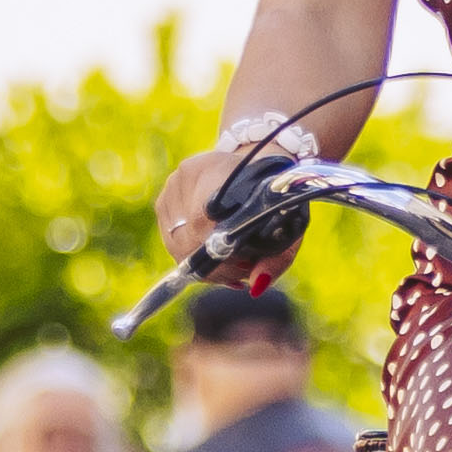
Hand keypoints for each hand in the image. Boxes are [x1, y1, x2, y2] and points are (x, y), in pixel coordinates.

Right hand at [154, 124, 300, 280]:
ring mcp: (171, 187)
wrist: (256, 164)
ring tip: (232, 264)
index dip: (220, 253)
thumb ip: (276, 258)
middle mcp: (187, 176)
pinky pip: (171, 242)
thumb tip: (255, 286)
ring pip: (176, 245)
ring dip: (204, 265)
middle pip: (186, 239)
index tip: (245, 265)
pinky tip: (216, 255)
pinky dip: (193, 257)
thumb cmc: (273, 197)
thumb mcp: (288, 224)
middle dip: (215, 266)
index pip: (203, 222)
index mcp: (219, 171)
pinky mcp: (163, 202)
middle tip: (242, 271)